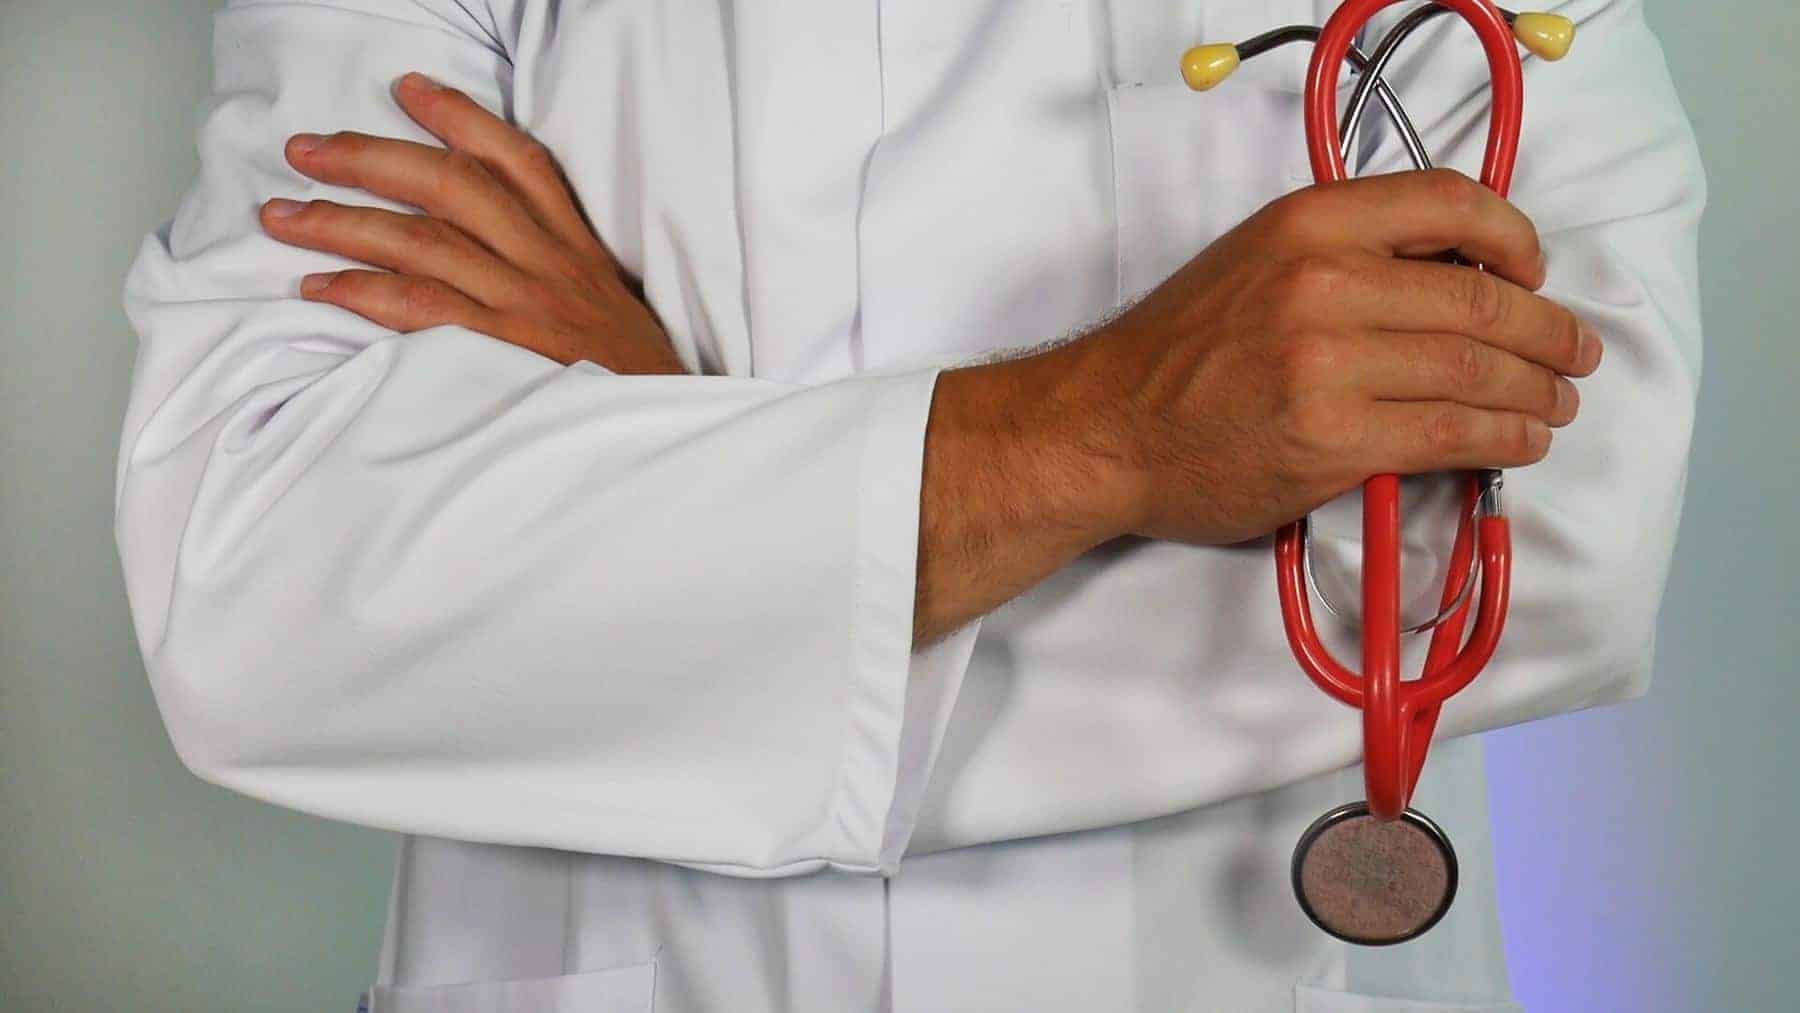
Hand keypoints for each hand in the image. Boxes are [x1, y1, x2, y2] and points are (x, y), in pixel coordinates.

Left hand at [259, 71, 684, 374]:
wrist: (664, 433)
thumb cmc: (631, 381)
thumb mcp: (611, 308)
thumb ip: (560, 272)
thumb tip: (489, 250)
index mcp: (576, 248)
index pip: (518, 161)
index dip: (459, 117)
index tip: (407, 89)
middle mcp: (548, 264)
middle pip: (450, 185)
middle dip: (369, 158)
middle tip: (305, 150)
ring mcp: (524, 307)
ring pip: (421, 240)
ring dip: (341, 222)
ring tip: (281, 215)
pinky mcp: (502, 353)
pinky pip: (420, 310)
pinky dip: (363, 293)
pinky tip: (319, 286)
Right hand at [1071, 167, 1601, 545]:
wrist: (1105, 427)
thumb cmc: (1176, 353)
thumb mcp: (1253, 260)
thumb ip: (1343, 254)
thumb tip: (1452, 277)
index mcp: (1307, 223)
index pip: (1449, 202)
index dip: (1514, 237)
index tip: (1533, 270)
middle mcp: (1323, 283)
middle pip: (1480, 297)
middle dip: (1547, 331)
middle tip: (1573, 352)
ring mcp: (1329, 365)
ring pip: (1476, 369)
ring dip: (1537, 390)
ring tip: (1558, 402)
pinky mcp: (1333, 440)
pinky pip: (1450, 433)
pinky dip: (1503, 437)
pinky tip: (1520, 440)